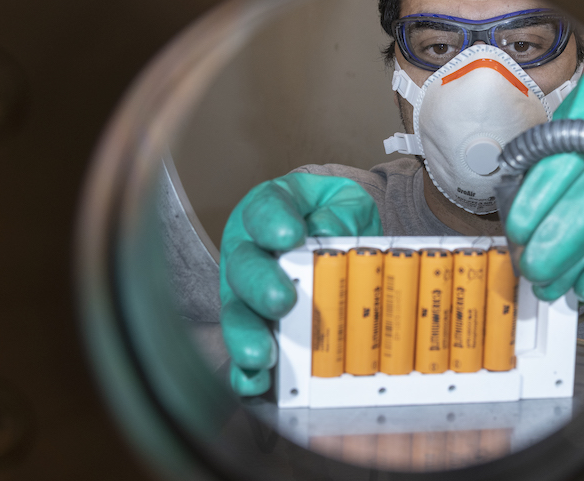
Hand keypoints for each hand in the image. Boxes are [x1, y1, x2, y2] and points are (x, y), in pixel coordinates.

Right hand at [219, 173, 381, 395]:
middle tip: (282, 300)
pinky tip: (255, 382)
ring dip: (248, 334)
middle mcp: (248, 252)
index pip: (262, 210)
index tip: (290, 236)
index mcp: (266, 212)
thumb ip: (341, 212)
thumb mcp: (346, 201)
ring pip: (237, 313)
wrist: (334, 232)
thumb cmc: (333, 215)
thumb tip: (330, 233)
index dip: (272, 223)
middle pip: (243, 266)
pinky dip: (246, 371)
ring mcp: (246, 294)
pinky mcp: (253, 329)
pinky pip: (243, 353)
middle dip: (261, 285)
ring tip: (262, 352)